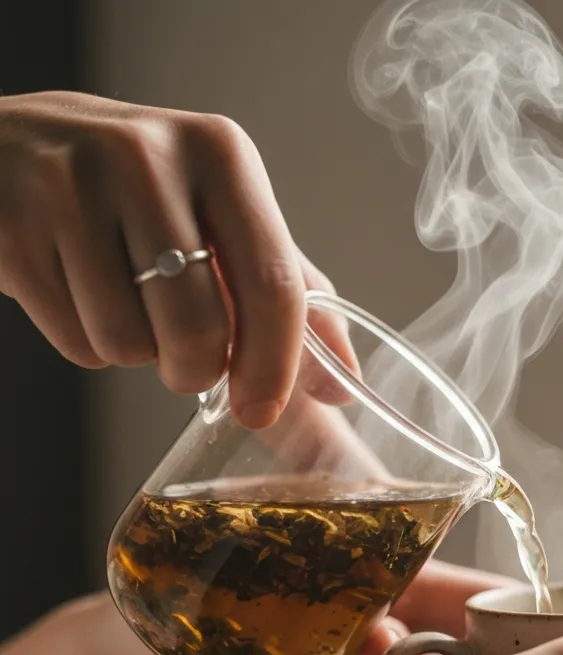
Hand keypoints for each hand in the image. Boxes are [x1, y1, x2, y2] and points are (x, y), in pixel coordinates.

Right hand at [0, 91, 352, 426]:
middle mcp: (149, 157)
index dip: (274, 365)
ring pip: (132, 343)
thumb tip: (343, 384)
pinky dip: (86, 343)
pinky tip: (78, 291)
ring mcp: (71, 185)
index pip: (273, 283)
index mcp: (220, 154)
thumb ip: (285, 292)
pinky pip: (76, 341)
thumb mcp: (219, 217)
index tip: (261, 410)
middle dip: (196, 370)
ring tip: (122, 301)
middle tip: (185, 359)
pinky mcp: (12, 225)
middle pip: (202, 327)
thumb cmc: (133, 194)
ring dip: (137, 353)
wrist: (4, 150)